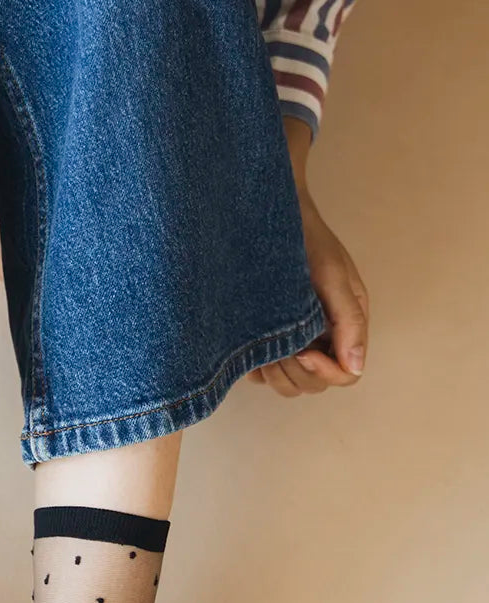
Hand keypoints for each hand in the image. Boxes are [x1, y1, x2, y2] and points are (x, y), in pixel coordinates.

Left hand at [247, 119, 368, 397]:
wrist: (265, 216)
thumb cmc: (305, 239)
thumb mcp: (332, 275)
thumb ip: (349, 320)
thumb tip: (356, 366)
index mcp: (345, 325)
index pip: (344, 375)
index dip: (324, 372)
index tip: (303, 350)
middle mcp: (321, 338)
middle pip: (315, 385)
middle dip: (295, 372)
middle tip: (276, 348)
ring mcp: (293, 340)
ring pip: (289, 384)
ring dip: (274, 372)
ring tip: (260, 347)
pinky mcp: (266, 339)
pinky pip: (262, 374)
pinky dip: (255, 367)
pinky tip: (246, 344)